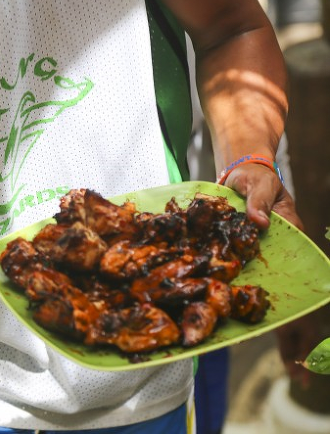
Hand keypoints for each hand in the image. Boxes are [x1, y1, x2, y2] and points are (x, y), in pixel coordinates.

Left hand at [224, 163, 319, 385]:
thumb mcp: (256, 185)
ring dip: (284, 334)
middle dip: (299, 338)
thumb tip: (258, 221)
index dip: (305, 314)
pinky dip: (260, 315)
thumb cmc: (251, 178)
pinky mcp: (250, 261)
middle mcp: (285, 257)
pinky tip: (259, 337)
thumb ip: (257, 201)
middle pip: (296, 302)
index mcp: (293, 240)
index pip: (306, 282)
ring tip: (293, 369)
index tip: (303, 340)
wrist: (239, 172)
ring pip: (279, 302)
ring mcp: (268, 262)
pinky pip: (256, 291)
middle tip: (300, 373)